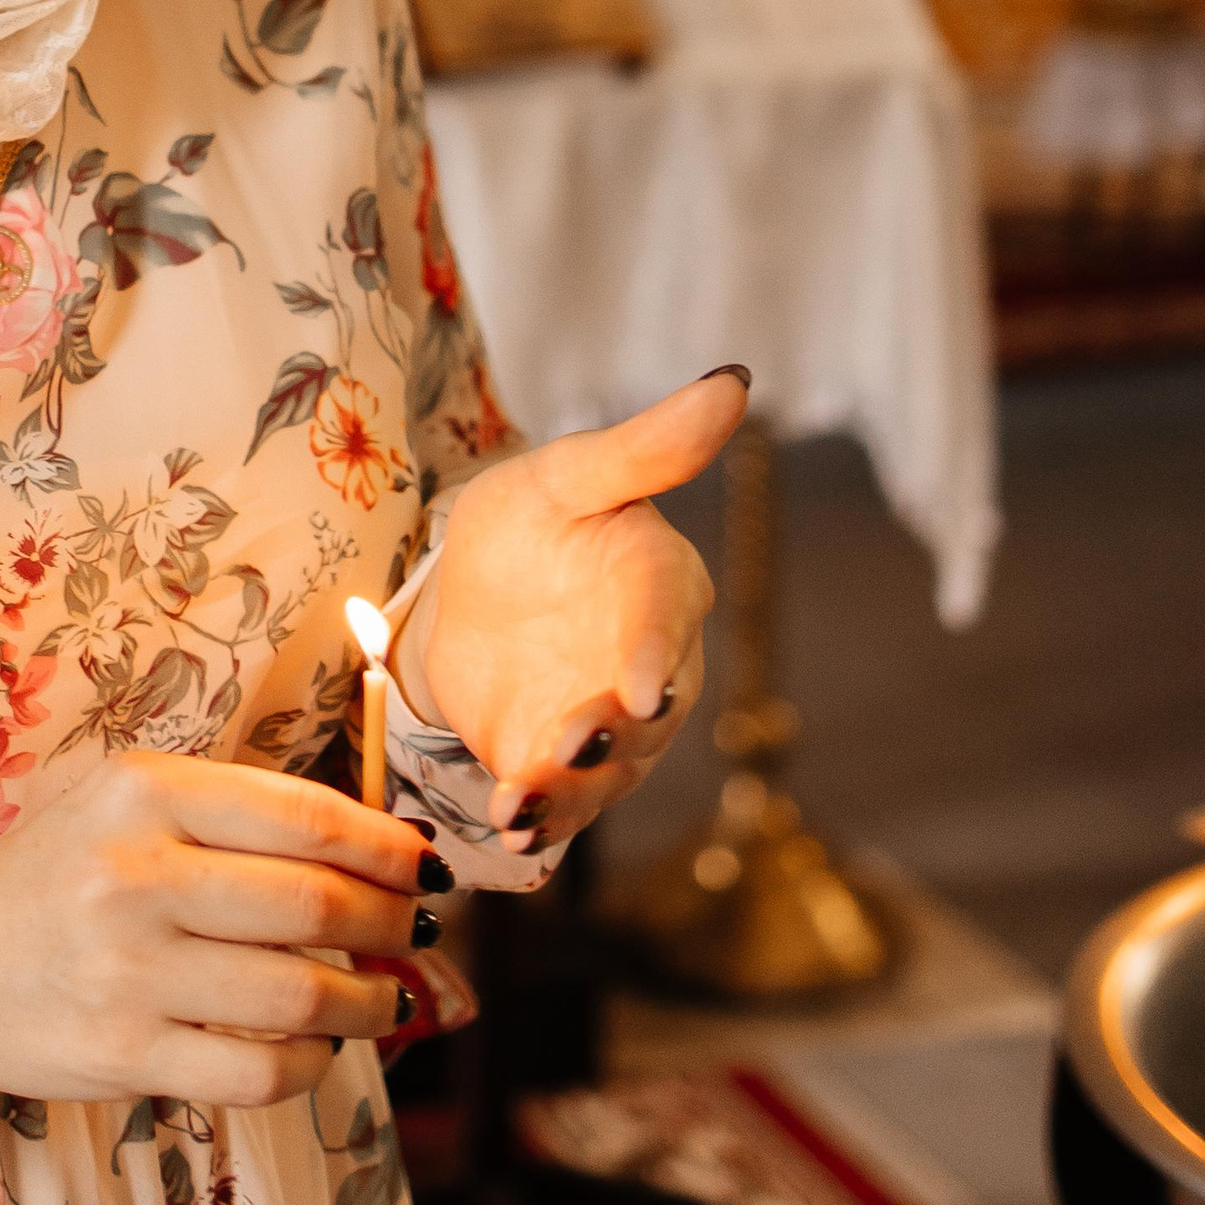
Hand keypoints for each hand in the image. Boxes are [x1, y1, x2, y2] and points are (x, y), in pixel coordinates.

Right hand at [0, 751, 431, 1110]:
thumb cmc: (51, 875)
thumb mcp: (120, 802)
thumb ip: (230, 811)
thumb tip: (376, 849)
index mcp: (141, 793)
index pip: (302, 816)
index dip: (385, 844)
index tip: (421, 863)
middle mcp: (133, 877)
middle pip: (314, 906)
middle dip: (391, 921)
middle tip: (417, 928)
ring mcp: (126, 973)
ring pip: (299, 995)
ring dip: (370, 1000)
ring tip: (388, 995)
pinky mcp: (122, 1056)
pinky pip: (257, 1071)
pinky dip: (312, 1063)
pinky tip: (320, 1048)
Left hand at [403, 366, 750, 851]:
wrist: (471, 597)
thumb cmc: (533, 520)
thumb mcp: (567, 476)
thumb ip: (645, 448)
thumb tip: (734, 381)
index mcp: (660, 582)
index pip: (665, 619)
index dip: (654, 654)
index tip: (641, 693)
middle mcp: (651, 663)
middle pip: (645, 712)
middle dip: (609, 736)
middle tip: (570, 747)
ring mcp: (611, 725)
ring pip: (606, 769)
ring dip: (568, 792)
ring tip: (520, 805)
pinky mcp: (564, 769)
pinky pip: (563, 802)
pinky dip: (540, 818)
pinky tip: (509, 823)